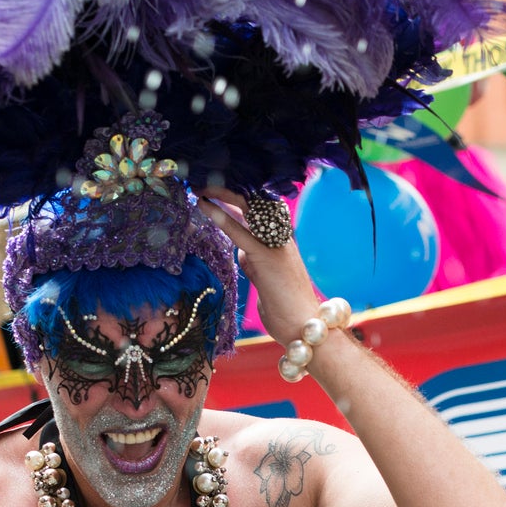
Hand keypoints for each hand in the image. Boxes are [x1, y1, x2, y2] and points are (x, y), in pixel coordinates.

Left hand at [197, 188, 320, 332]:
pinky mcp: (266, 257)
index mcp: (282, 238)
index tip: (215, 185)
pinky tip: (204, 205)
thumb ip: (254, 259)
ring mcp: (276, 244)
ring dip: (220, 194)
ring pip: (247, 209)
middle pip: (253, 201)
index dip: (237, 194)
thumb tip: (241, 250)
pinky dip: (220, 217)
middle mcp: (281, 236)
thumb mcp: (264, 275)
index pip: (259, 206)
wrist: (305, 326)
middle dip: (227, 188)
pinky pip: (240, 232)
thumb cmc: (286, 306)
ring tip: (199, 186)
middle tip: (203, 179)